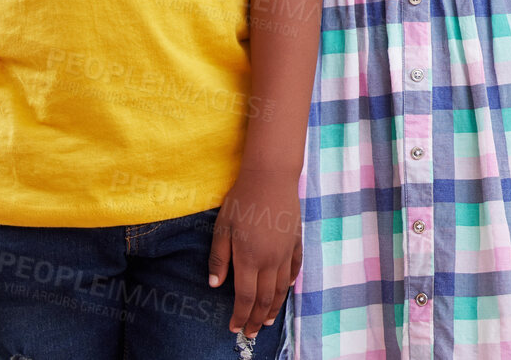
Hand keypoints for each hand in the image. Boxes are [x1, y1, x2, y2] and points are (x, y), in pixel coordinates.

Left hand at [209, 170, 303, 337]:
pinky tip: (286, 289)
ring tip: (269, 320)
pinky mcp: (295, 240)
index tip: (234, 328)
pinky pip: (295, 268)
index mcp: (249, 258)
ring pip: (282, 288)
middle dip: (258, 318)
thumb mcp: (222, 228)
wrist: (271, 177)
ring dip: (275, 307)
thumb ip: (219, 259)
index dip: (240, 315)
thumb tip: (215, 285)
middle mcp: (270, 260)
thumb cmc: (242, 200)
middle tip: (252, 333)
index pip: (245, 297)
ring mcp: (285, 251)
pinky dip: (290, 282)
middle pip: (265, 298)